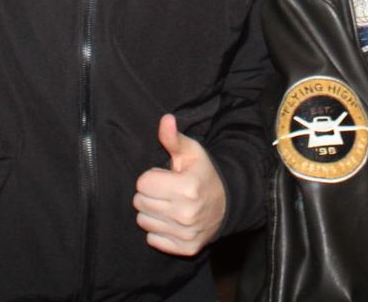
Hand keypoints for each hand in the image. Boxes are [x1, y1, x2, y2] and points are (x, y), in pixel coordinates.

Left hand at [133, 114, 226, 256]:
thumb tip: (165, 119)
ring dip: (152, 212)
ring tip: (168, 204)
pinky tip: (172, 220)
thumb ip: (173, 138)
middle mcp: (187, 213)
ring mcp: (186, 233)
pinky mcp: (185, 248)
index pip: (142, 183)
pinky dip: (159, 229)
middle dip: (149, 193)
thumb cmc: (203, 173)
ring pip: (143, 221)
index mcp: (187, 187)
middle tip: (165, 190)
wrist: (228, 203)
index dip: (151, 176)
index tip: (165, 176)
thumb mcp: (191, 152)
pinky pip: (152, 239)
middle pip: (139, 202)